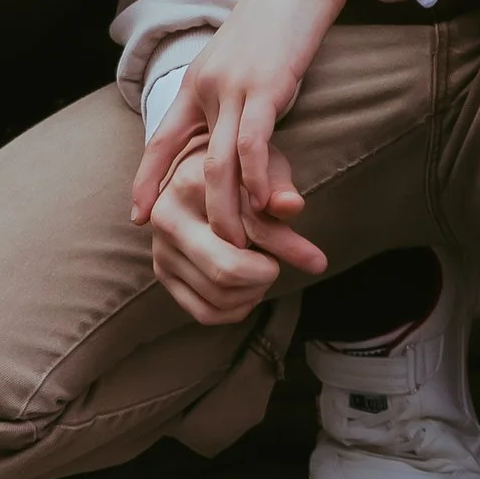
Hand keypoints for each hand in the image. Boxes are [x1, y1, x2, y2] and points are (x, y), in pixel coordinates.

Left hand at [131, 0, 367, 244]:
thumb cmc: (278, 19)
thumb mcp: (243, 60)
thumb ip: (233, 94)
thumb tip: (235, 128)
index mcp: (196, 81)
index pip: (160, 140)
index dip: (146, 181)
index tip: (138, 217)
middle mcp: (206, 87)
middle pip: (187, 164)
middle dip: (191, 212)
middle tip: (200, 252)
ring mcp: (233, 87)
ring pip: (217, 165)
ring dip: (226, 211)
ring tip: (235, 246)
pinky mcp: (266, 87)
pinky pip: (254, 145)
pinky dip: (259, 181)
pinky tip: (269, 207)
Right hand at [147, 142, 327, 325]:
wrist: (198, 171)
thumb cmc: (239, 170)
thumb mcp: (263, 166)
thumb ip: (278, 188)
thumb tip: (294, 206)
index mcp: (191, 184)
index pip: (248, 228)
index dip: (288, 248)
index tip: (318, 261)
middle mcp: (168, 218)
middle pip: (227, 270)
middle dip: (264, 274)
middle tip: (276, 265)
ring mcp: (161, 249)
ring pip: (218, 295)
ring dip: (252, 292)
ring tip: (263, 270)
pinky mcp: (162, 273)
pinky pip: (204, 312)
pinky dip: (235, 310)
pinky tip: (248, 291)